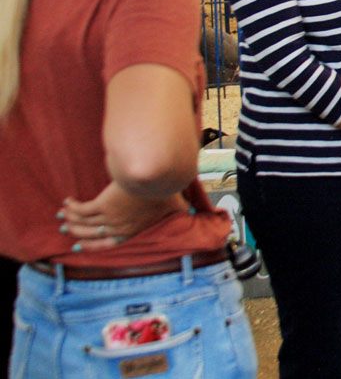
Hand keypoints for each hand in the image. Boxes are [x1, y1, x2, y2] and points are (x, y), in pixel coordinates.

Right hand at [59, 183, 187, 251]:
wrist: (156, 179)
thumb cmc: (167, 190)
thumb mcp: (176, 204)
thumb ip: (181, 210)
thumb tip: (193, 211)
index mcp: (133, 230)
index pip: (109, 243)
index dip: (93, 245)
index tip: (81, 245)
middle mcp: (119, 228)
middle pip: (91, 235)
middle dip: (77, 233)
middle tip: (66, 230)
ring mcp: (110, 218)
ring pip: (83, 223)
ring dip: (71, 220)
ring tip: (62, 215)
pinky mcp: (103, 204)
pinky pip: (82, 210)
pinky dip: (73, 207)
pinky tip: (67, 202)